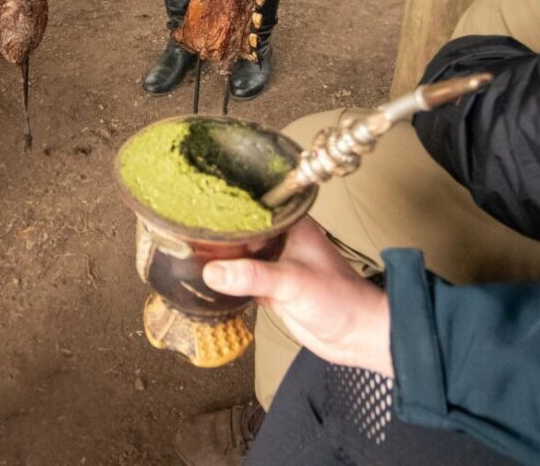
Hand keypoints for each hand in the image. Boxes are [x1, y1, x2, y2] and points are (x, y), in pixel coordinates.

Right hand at [203, 219, 392, 375]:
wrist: (356, 336)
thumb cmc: (341, 299)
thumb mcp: (293, 282)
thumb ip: (253, 276)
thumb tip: (213, 271)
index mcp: (291, 225)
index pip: (251, 206)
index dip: (225, 204)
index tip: (196, 202)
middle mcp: (281, 240)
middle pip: (241, 230)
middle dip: (216, 231)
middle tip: (182, 228)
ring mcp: (275, 265)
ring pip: (240, 256)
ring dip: (220, 257)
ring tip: (186, 249)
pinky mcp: (271, 289)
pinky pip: (241, 280)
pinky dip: (226, 281)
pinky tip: (205, 279)